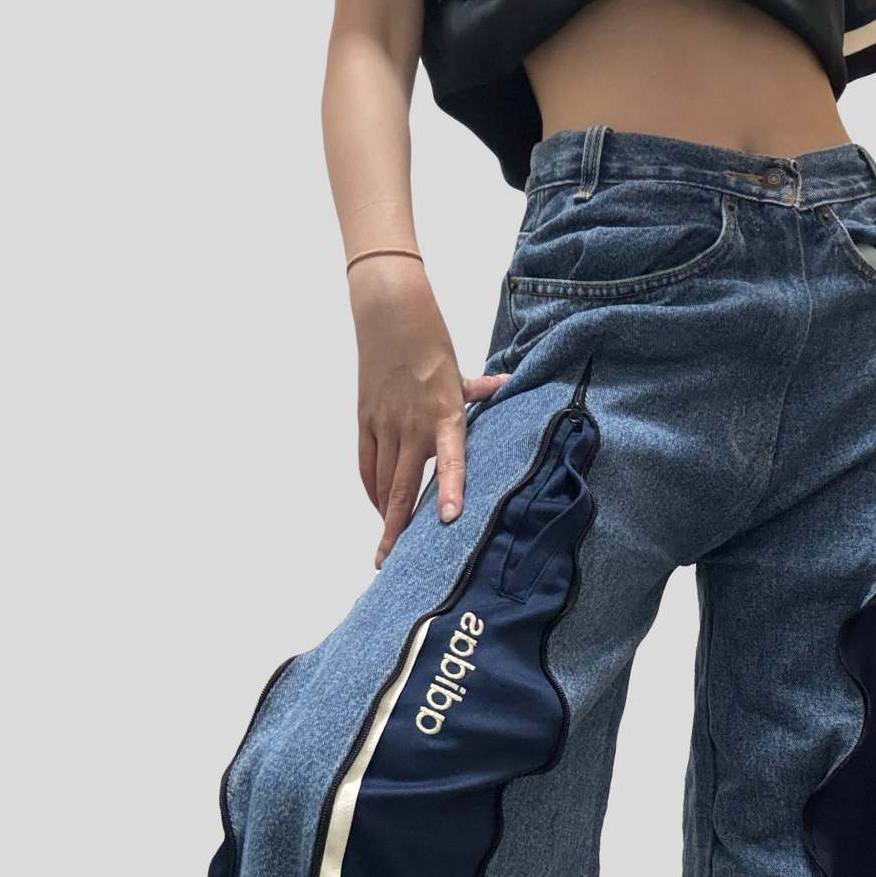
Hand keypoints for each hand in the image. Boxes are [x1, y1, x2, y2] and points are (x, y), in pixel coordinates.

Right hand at [351, 261, 507, 566]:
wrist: (389, 315)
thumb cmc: (430, 342)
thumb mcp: (460, 370)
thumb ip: (482, 390)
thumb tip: (509, 386)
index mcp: (444, 414)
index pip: (449, 459)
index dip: (449, 489)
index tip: (448, 519)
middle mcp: (412, 424)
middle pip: (402, 487)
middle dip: (397, 528)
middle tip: (392, 561)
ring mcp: (385, 424)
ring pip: (382, 481)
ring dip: (385, 515)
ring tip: (387, 546)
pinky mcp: (365, 420)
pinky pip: (366, 465)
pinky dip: (373, 489)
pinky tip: (380, 507)